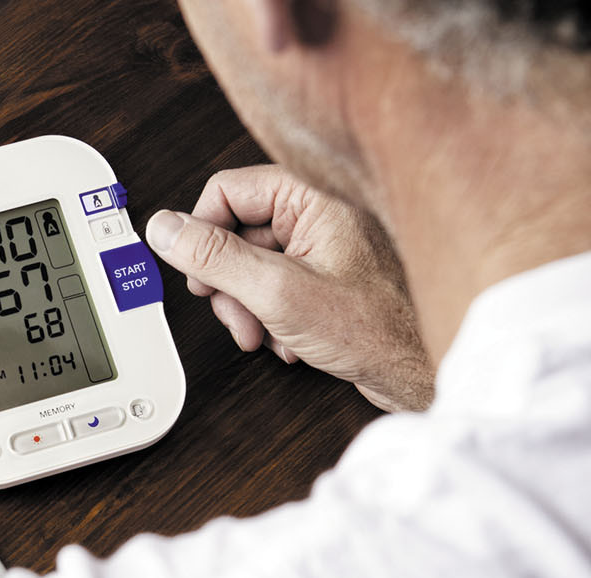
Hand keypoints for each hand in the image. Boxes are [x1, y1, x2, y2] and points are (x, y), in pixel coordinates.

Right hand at [147, 165, 433, 411]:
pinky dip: (272, 319)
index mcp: (312, 198)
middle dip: (228, 283)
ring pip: (253, 268)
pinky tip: (288, 341)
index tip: (196, 272)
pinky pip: (276, 290)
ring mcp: (324, 250)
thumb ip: (215, 257)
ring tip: (264, 335)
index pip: (229, 191)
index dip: (203, 233)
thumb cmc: (377, 330)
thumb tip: (165, 229)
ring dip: (248, 308)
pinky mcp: (328, 282)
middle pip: (237, 234)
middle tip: (236, 313)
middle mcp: (319, 216)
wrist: (424, 372)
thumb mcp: (277, 292)